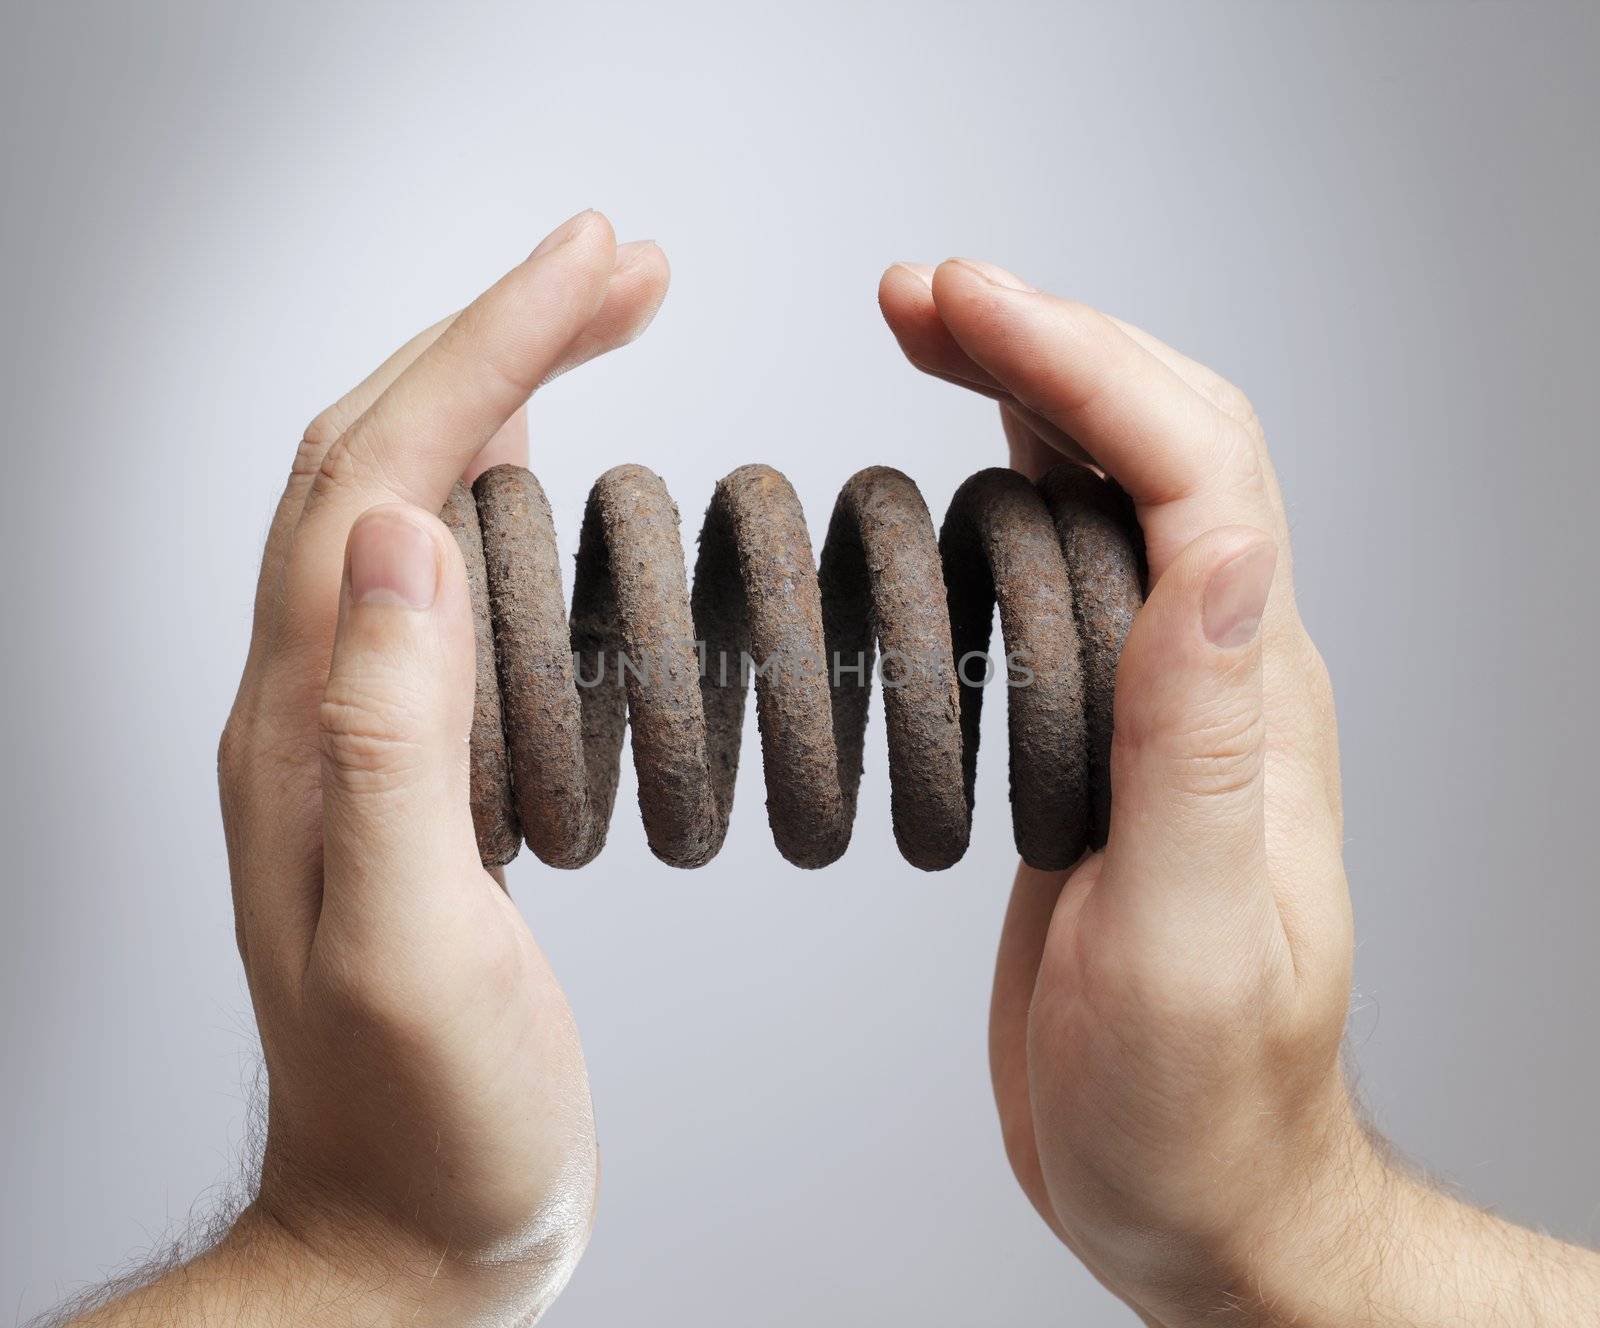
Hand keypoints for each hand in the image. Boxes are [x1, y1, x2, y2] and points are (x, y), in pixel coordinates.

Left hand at [202, 211, 668, 1322]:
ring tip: (599, 326)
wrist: (409, 1229)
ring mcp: (363, 732)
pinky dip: (509, 492)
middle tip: (619, 264)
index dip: (493, 348)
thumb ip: (394, 745)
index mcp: (310, 731)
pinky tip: (560, 483)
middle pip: (383, 458)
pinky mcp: (419, 766)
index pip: (387, 479)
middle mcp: (316, 707)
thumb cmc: (427, 1122)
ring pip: (410, 503)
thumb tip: (405, 539)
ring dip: (500, 389)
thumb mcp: (412, 949)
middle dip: (498, 334)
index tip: (600, 264)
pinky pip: (449, 585)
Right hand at [879, 258, 1373, 1323]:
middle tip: (924, 294)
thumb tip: (1212, 548)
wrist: (1189, 1191)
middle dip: (1049, 341)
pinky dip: (1005, 486)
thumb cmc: (1193, 1103)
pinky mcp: (1101, 739)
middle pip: (1164, 444)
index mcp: (1248, 706)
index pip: (1194, 470)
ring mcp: (1158, 702)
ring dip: (1029, 388)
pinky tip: (955, 473)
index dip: (1084, 362)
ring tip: (927, 334)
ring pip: (1115, 491)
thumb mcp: (1196, 941)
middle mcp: (1217, 679)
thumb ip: (1200, 743)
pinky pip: (1066, 572)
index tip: (963, 307)